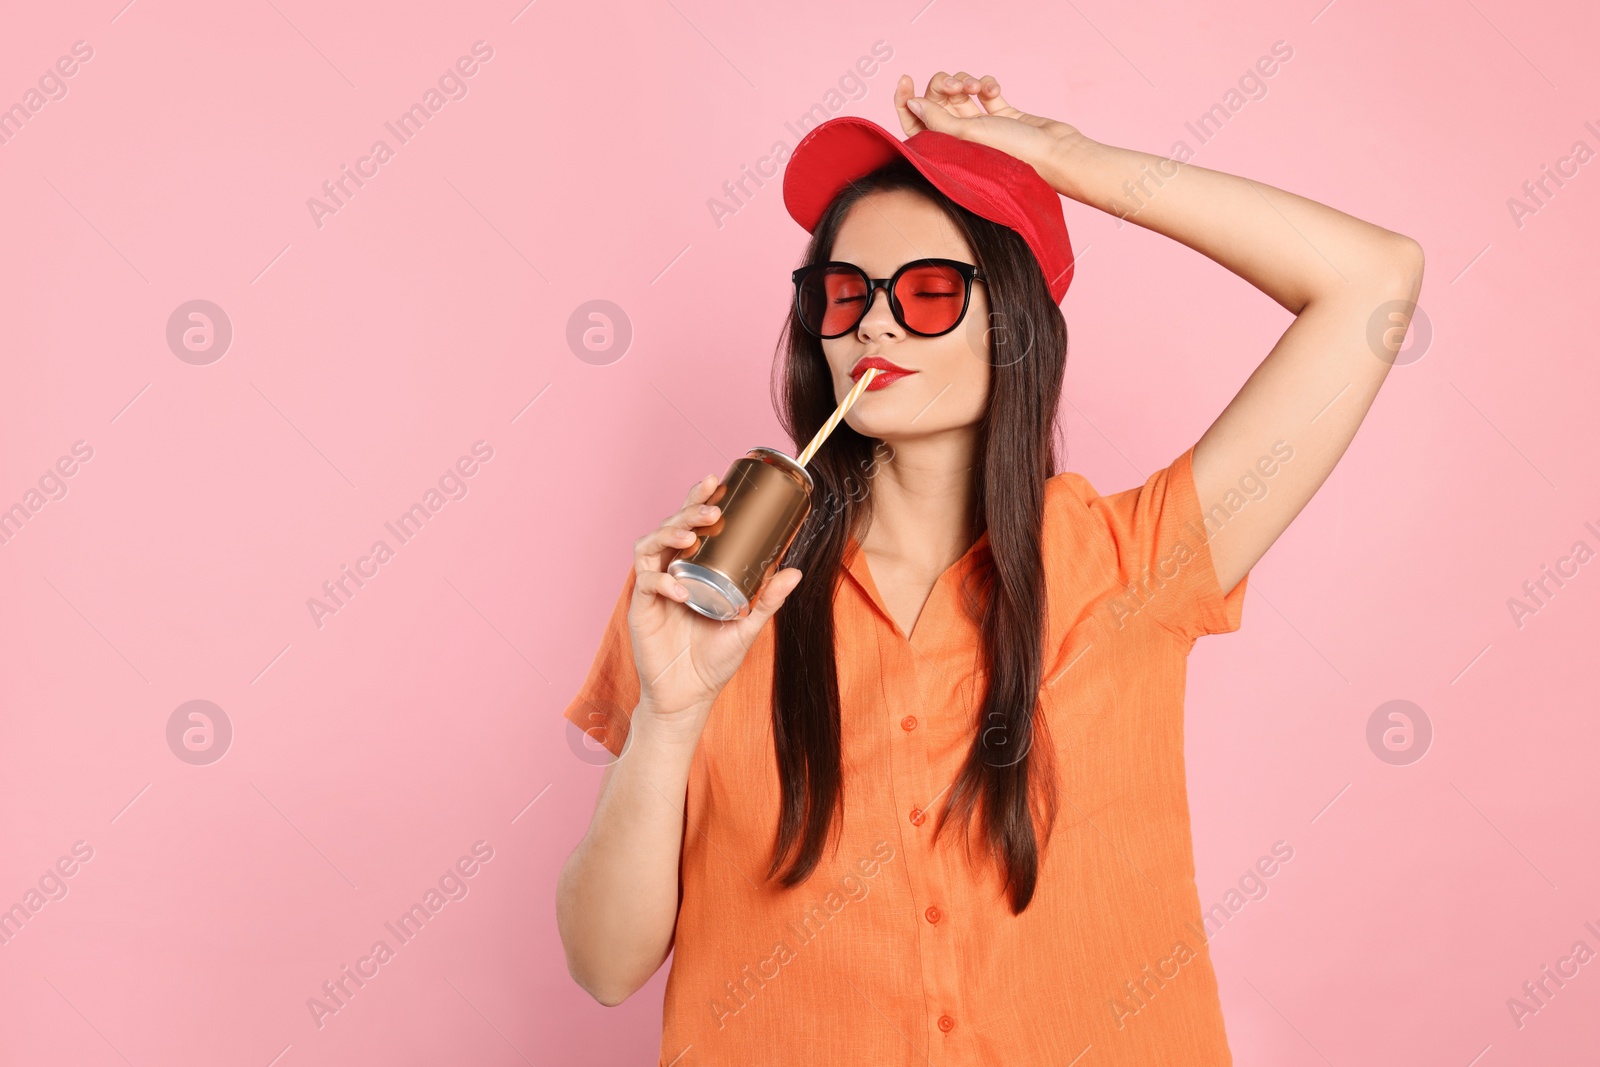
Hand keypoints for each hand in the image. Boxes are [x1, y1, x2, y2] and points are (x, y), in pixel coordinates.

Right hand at [627, 473, 803, 736]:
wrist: (689, 696)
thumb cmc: (714, 659)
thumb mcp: (747, 626)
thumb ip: (768, 600)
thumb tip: (796, 571)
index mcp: (693, 567)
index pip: (692, 523)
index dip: (698, 499)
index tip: (715, 481)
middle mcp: (670, 570)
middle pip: (670, 527)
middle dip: (688, 511)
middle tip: (712, 509)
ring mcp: (653, 588)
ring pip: (650, 546)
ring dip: (669, 534)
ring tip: (691, 536)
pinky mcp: (640, 609)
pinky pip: (645, 585)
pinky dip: (662, 583)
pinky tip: (680, 590)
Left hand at [893, 71, 1090, 190]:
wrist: (1055, 153)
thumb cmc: (1012, 154)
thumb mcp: (966, 134)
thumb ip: (936, 118)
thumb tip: (912, 103)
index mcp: (947, 150)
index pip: (915, 124)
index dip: (906, 101)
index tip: (905, 79)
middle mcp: (962, 139)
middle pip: (938, 102)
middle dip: (943, 86)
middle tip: (955, 86)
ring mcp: (982, 126)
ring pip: (962, 92)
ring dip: (967, 81)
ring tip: (978, 87)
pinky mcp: (1002, 114)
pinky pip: (986, 91)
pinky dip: (987, 84)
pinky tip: (993, 90)